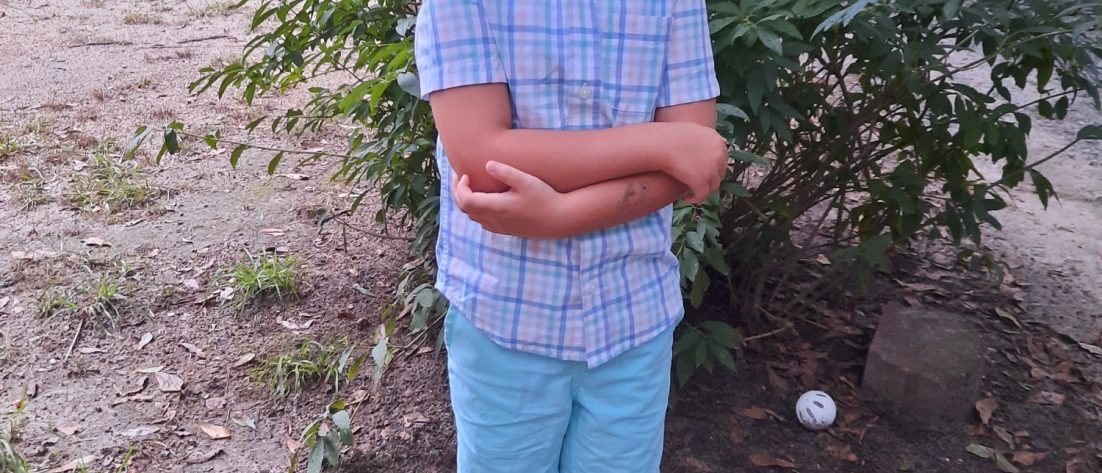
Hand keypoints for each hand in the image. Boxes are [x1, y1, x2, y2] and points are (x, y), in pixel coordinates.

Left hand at [451, 161, 570, 238]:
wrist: (560, 219)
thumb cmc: (545, 198)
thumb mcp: (527, 181)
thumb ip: (506, 172)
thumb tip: (487, 164)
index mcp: (497, 207)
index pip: (465, 200)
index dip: (460, 186)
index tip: (466, 174)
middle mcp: (495, 220)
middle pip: (465, 209)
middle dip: (458, 192)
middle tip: (460, 177)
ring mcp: (500, 227)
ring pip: (473, 216)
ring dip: (467, 201)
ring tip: (470, 185)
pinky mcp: (506, 230)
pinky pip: (483, 221)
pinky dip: (477, 209)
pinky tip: (486, 199)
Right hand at [659, 122, 727, 203]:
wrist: (660, 144)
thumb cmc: (670, 136)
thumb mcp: (694, 130)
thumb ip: (706, 138)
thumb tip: (718, 141)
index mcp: (717, 141)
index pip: (722, 158)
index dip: (713, 167)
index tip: (702, 171)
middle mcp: (718, 155)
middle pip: (720, 173)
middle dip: (710, 178)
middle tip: (696, 182)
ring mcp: (712, 169)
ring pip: (713, 186)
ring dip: (703, 189)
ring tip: (691, 191)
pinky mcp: (702, 181)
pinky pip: (702, 195)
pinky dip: (695, 199)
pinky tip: (685, 198)